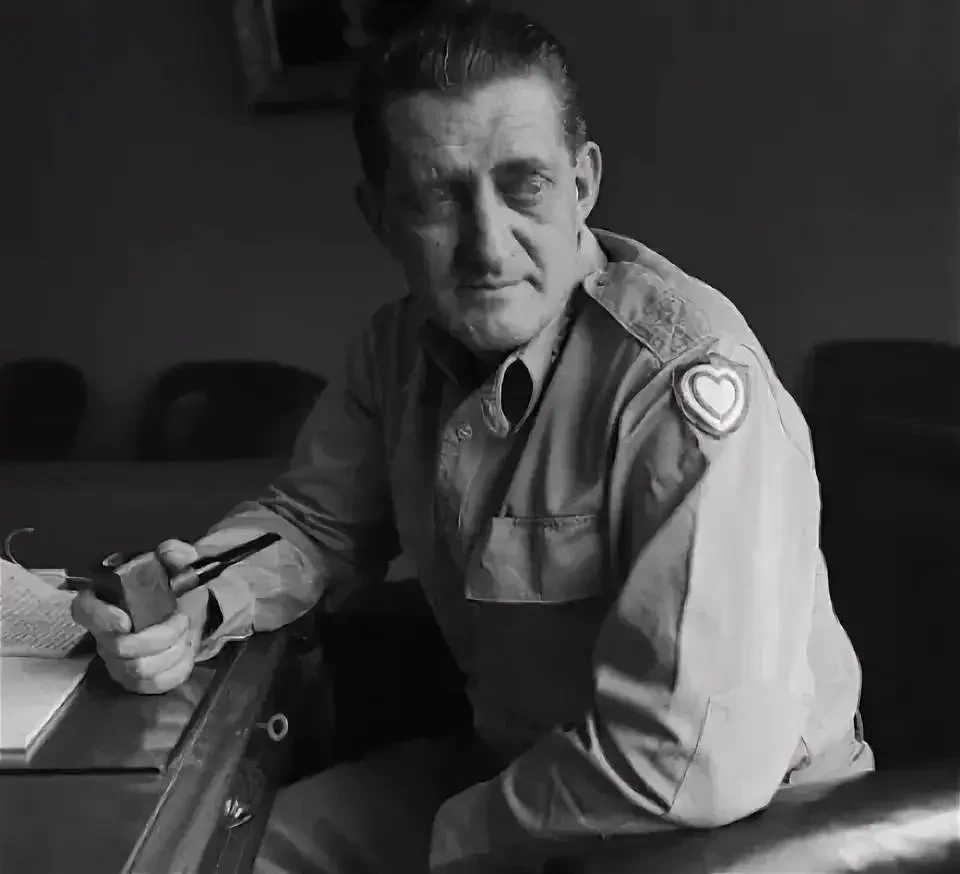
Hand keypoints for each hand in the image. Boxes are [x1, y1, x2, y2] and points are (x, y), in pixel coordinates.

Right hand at [70, 539, 208, 693]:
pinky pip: (155, 685)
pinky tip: (184, 651)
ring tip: (184, 633)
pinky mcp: (136, 683)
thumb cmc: (176, 591)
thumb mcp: (180, 566)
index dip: (101, 619)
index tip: (126, 621)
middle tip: (180, 619)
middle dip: (160, 635)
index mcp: (105, 602)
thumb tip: (169, 551)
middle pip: (120, 648)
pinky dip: (177, 667)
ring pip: (140, 669)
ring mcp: (118, 662)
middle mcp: (104, 635)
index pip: (84, 611)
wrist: (190, 614)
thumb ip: (178, 553)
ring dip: (173, 650)